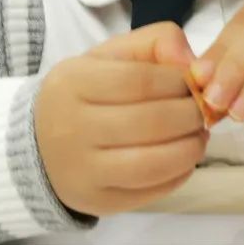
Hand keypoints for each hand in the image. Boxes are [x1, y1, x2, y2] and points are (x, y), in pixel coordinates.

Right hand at [35, 23, 206, 216]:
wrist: (41, 145)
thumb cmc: (85, 95)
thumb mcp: (110, 57)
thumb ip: (154, 43)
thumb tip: (191, 60)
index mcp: (72, 83)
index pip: (140, 81)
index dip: (178, 82)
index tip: (193, 84)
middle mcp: (71, 128)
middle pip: (151, 123)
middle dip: (191, 116)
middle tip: (203, 111)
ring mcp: (83, 171)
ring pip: (153, 163)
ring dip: (191, 148)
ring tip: (198, 135)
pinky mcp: (97, 202)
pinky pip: (151, 191)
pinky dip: (180, 174)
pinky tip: (183, 159)